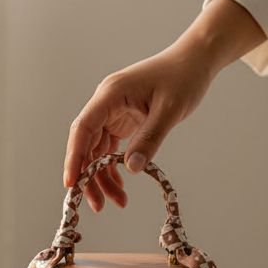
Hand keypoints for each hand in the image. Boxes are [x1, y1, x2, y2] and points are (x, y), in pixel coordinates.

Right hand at [63, 0, 265, 210]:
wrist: (195, 61)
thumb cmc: (183, 78)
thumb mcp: (170, 110)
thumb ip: (150, 139)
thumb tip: (131, 169)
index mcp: (110, 94)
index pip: (83, 129)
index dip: (74, 158)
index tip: (72, 184)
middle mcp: (106, 103)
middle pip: (86, 144)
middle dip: (88, 176)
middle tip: (98, 206)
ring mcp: (113, 111)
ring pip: (97, 150)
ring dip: (103, 176)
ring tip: (118, 202)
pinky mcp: (122, 119)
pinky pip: (110, 148)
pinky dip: (113, 167)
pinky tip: (121, 185)